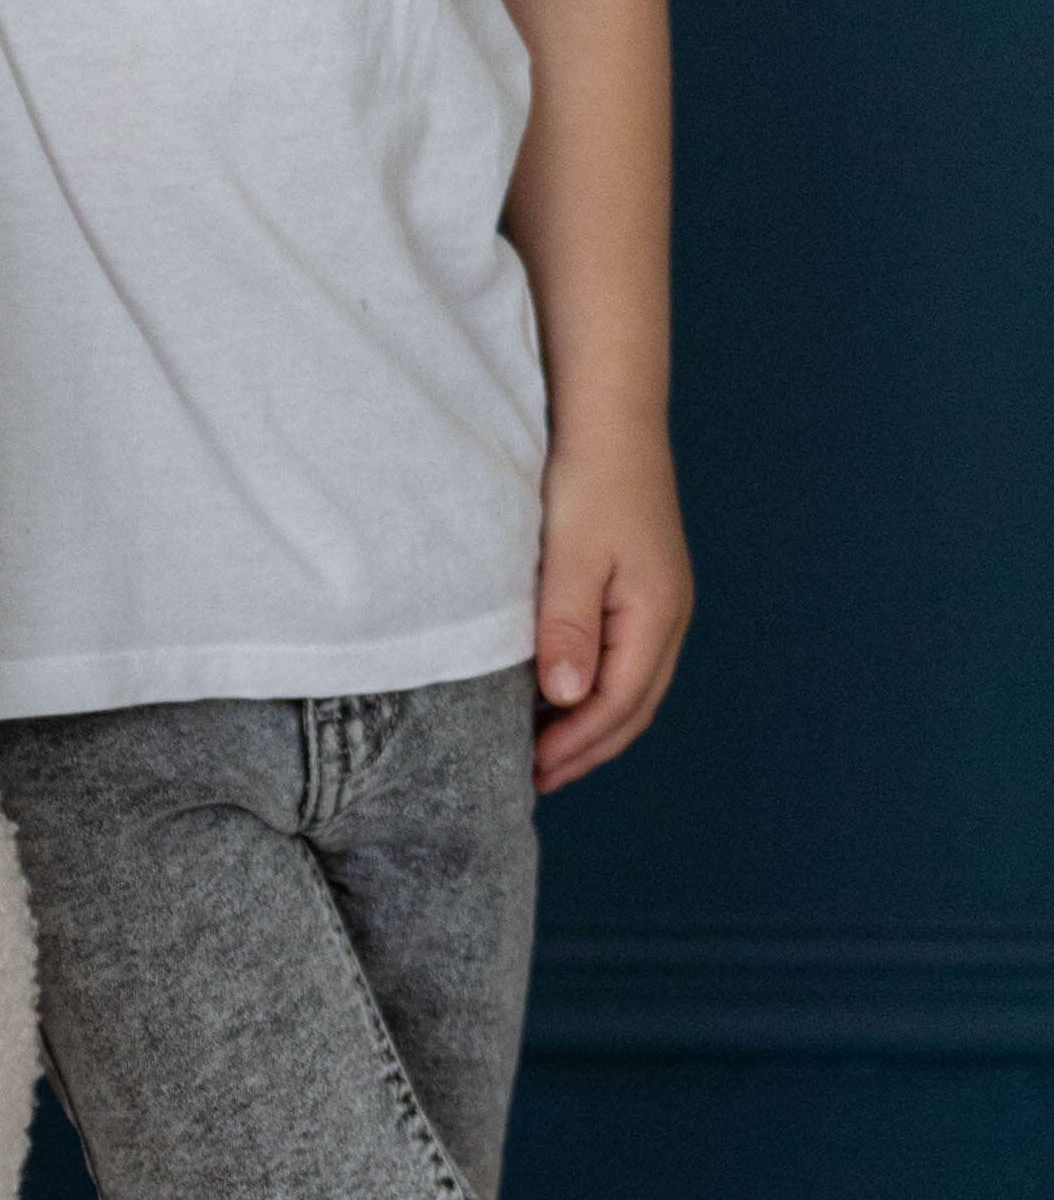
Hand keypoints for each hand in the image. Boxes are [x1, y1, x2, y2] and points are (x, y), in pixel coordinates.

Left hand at [532, 426, 693, 790]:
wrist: (611, 420)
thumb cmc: (590, 482)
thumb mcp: (570, 558)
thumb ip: (567, 629)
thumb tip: (566, 699)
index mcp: (656, 617)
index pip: (618, 705)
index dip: (576, 744)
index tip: (531, 771)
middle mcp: (669, 618)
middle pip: (633, 707)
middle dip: (587, 748)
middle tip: (536, 779)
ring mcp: (661, 604)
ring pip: (632, 687)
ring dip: (592, 724)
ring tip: (545, 750)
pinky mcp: (643, 589)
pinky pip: (625, 659)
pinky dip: (596, 690)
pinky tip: (560, 693)